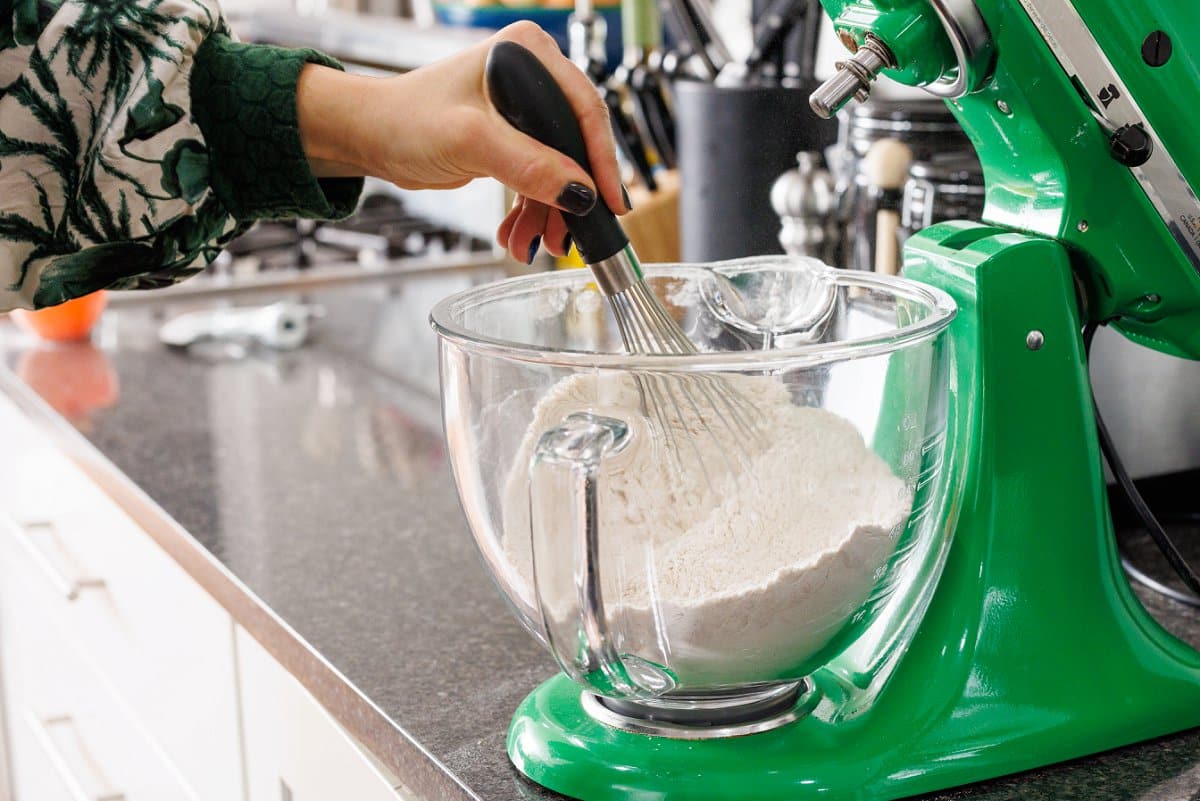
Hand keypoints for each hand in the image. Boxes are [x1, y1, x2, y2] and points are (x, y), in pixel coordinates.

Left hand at [296, 22, 626, 262]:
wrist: (371, 137)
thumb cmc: (406, 119)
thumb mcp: (471, 141)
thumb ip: (528, 165)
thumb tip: (580, 193)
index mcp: (530, 54)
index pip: (585, 109)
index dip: (602, 160)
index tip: (611, 203)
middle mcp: (533, 76)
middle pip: (576, 145)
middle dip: (569, 198)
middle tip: (568, 236)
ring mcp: (525, 110)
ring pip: (559, 170)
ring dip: (549, 213)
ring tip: (535, 245)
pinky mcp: (514, 138)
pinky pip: (539, 179)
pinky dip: (532, 211)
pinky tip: (520, 235)